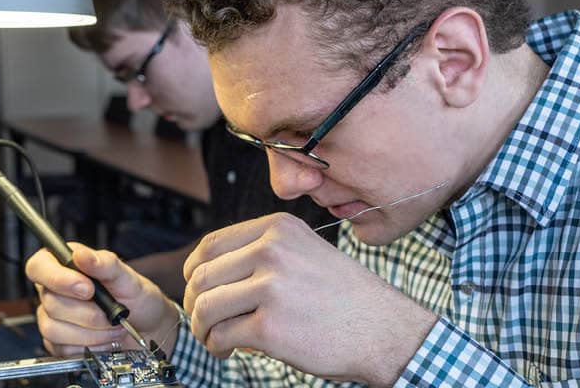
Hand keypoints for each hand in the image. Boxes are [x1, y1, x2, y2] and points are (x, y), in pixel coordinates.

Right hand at [26, 243, 179, 357]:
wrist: (147, 328)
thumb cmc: (136, 299)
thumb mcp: (127, 277)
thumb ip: (105, 264)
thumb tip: (83, 256)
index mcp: (65, 266)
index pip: (39, 267)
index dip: (57, 279)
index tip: (86, 289)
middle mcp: (55, 291)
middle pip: (50, 302)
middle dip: (86, 312)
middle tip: (110, 313)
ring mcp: (54, 318)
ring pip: (53, 329)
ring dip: (90, 332)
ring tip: (112, 327)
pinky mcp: (59, 343)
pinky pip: (63, 349)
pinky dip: (89, 346)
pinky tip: (103, 339)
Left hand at [183, 213, 437, 384]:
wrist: (386, 330)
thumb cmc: (344, 297)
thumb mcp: (305, 252)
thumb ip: (262, 251)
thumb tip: (207, 269)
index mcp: (277, 229)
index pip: (211, 245)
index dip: (194, 271)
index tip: (198, 290)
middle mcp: (272, 251)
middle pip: (202, 277)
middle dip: (194, 303)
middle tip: (204, 322)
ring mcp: (271, 289)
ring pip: (205, 306)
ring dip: (201, 328)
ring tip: (213, 338)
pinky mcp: (270, 327)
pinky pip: (221, 336)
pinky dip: (215, 347)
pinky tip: (226, 351)